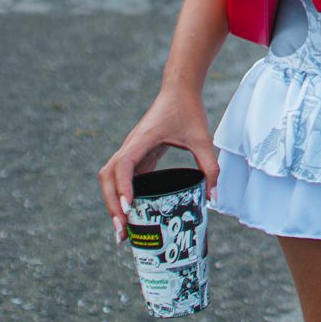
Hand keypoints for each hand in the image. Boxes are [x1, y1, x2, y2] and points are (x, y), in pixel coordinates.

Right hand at [97, 87, 219, 245]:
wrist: (179, 89)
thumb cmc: (188, 110)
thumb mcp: (202, 138)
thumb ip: (210, 166)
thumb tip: (212, 198)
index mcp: (142, 140)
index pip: (124, 165)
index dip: (123, 187)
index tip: (129, 208)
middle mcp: (131, 146)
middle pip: (108, 177)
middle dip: (112, 204)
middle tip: (122, 232)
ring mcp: (131, 150)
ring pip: (111, 178)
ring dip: (112, 202)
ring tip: (123, 229)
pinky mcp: (137, 154)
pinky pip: (124, 177)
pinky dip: (123, 195)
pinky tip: (133, 214)